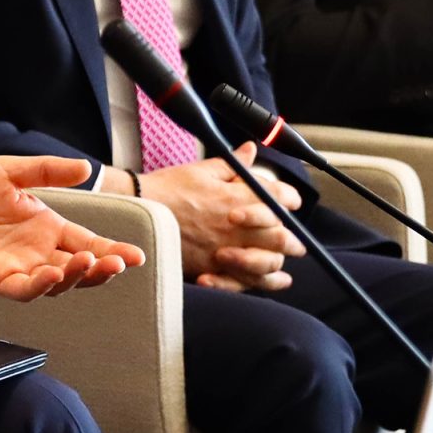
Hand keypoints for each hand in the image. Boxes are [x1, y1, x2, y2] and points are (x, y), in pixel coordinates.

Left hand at [0, 156, 145, 301]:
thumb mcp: (8, 171)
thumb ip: (45, 171)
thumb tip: (85, 167)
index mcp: (45, 225)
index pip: (87, 241)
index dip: (112, 250)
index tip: (135, 256)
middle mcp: (36, 250)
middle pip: (79, 268)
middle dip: (101, 269)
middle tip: (116, 264)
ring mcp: (18, 267)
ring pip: (58, 283)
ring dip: (77, 277)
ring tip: (89, 264)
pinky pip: (25, 290)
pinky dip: (42, 286)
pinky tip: (53, 275)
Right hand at [138, 144, 305, 291]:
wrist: (139, 214)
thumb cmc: (168, 189)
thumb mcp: (202, 169)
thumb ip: (233, 164)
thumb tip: (250, 149)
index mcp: (238, 197)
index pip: (281, 198)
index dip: (291, 198)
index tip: (290, 200)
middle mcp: (238, 227)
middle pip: (283, 236)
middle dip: (292, 236)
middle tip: (293, 237)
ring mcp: (228, 251)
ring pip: (270, 263)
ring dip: (281, 260)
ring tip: (283, 258)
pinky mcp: (215, 269)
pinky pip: (248, 282)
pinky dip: (265, 283)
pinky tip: (274, 279)